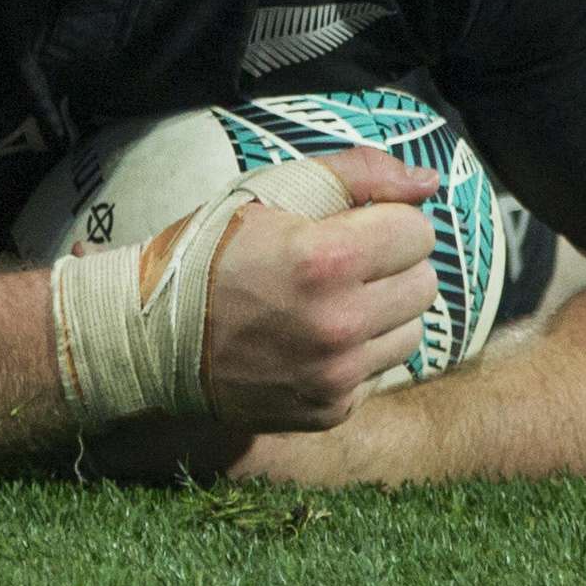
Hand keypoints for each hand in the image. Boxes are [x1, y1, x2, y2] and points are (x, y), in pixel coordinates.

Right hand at [195, 147, 436, 431]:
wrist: (155, 337)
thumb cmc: (216, 251)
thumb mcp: (276, 190)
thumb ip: (359, 174)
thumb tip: (429, 182)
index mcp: (325, 260)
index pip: (418, 232)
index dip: (387, 222)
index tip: (352, 227)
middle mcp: (337, 325)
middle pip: (425, 283)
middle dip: (393, 266)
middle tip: (344, 265)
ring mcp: (335, 376)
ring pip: (412, 330)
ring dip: (384, 312)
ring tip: (331, 303)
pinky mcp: (330, 411)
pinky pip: (381, 371)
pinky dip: (360, 353)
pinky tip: (315, 340)